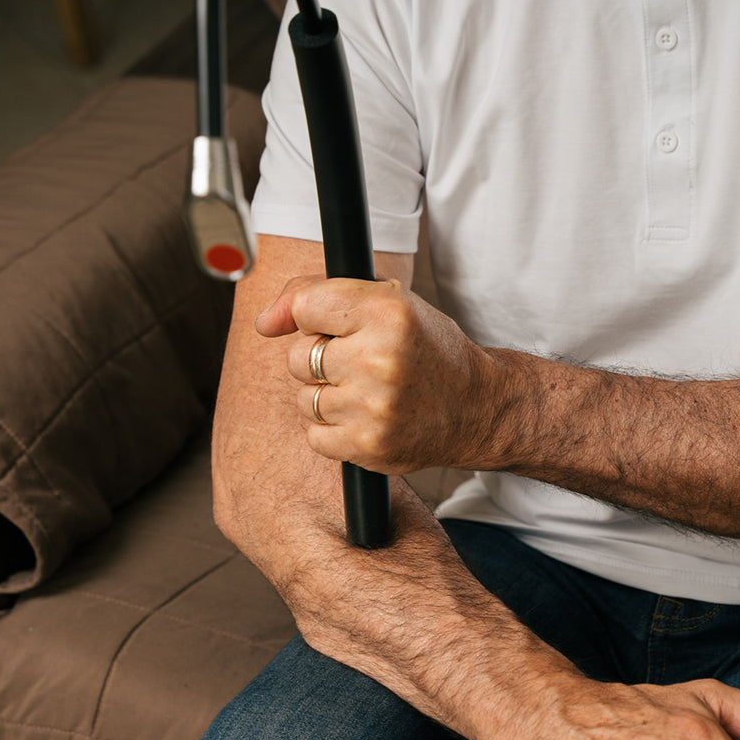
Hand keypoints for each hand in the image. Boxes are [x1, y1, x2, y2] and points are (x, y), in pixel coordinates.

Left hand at [255, 275, 498, 474]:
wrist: (476, 407)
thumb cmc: (426, 349)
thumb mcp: (388, 301)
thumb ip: (319, 294)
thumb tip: (264, 324)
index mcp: (387, 312)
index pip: (304, 306)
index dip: (314, 319)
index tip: (336, 328)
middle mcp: (380, 358)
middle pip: (298, 357)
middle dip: (320, 361)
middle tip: (362, 364)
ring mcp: (373, 406)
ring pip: (304, 398)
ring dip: (326, 397)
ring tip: (367, 393)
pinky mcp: (367, 445)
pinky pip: (314, 436)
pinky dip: (333, 430)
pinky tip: (366, 419)